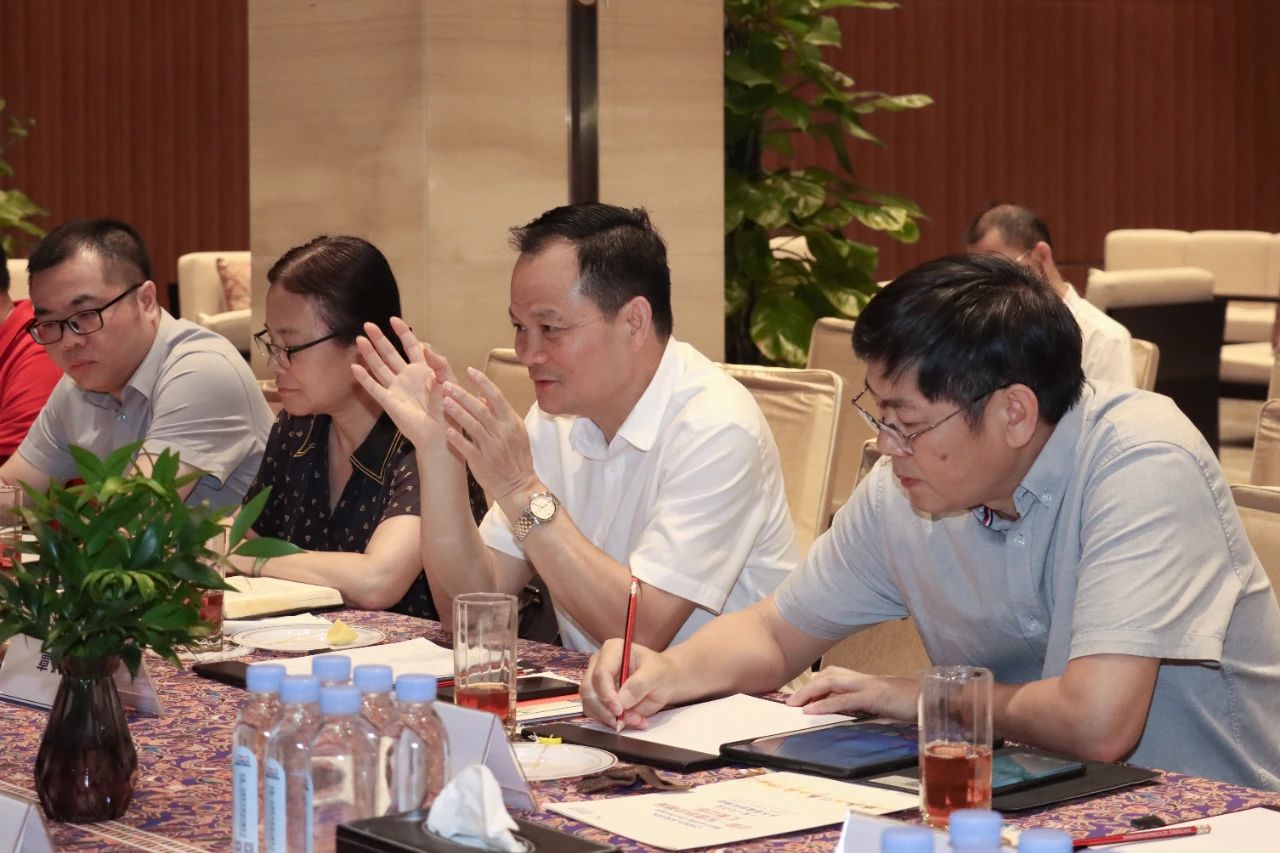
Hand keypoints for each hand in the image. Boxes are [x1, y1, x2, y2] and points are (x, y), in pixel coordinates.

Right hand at [352, 317, 454, 449]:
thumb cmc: (449, 409)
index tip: (393, 320)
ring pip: (380, 367)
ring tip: (360, 340)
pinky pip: (374, 388)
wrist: (441, 433)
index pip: (411, 346)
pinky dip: (364, 378)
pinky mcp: (389, 402)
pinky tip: (355, 367)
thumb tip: (426, 346)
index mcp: (424, 369)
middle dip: (379, 339)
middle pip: (390, 354)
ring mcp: (397, 388)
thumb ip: (440, 364)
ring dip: (369, 354)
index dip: (402, 333)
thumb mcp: (449, 382)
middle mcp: (407, 376)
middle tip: (368, 325)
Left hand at [439, 368, 537, 504]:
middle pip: (481, 408)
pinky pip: (467, 448)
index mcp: (511, 422)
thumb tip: (483, 396)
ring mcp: (491, 447)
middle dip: (463, 395)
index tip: (470, 371)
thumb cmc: (517, 457)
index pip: (497, 397)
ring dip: (457, 413)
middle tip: (447, 384)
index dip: (483, 382)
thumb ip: (500, 413)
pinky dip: (457, 439)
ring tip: (443, 402)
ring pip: (473, 426)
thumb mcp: (516, 431)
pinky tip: (446, 431)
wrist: (519, 485)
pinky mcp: (481, 462)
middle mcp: (502, 432)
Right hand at [582, 639, 677, 729]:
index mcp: (612, 649)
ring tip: (636, 720)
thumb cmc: (660, 672)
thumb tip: (622, 700)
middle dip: (606, 710)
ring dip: (609, 719)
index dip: (607, 694)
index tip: (619, 710)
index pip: (600, 673)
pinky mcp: (596, 696)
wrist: (663, 681)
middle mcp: (599, 663)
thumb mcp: (657, 674)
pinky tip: (631, 721)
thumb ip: (639, 685)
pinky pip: (596, 714)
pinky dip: (611, 722)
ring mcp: (595, 680)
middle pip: (589, 690)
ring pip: (590, 704)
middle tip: (627, 721)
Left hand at [785, 666, 917, 719]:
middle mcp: (865, 679)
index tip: (800, 696)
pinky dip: (825, 704)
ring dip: (810, 692)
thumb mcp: (886, 708)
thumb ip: (868, 709)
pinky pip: (844, 699)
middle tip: (789, 700)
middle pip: (829, 675)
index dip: (816, 684)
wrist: (935, 702)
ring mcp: (869, 685)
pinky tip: (811, 711)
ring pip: (832, 682)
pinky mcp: (875, 696)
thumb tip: (852, 718)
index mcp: (867, 682)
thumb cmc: (913, 707)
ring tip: (794, 704)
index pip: (835, 676)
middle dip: (808, 687)